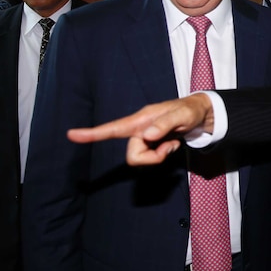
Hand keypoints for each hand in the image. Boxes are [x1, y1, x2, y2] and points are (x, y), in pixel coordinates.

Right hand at [67, 93, 214, 164]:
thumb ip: (165, 124)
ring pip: (141, 160)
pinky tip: (172, 143)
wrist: (199, 114)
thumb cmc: (189, 111)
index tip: (71, 135)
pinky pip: (151, 159)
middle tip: (170, 146)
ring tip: (172, 143)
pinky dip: (163, 154)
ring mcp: (143, 138)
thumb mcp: (182, 115)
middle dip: (152, 158)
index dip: (91, 133)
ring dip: (159, 156)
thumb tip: (146, 136)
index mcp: (140, 120)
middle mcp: (138, 129)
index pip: (112, 128)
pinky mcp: (150, 145)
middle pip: (132, 156)